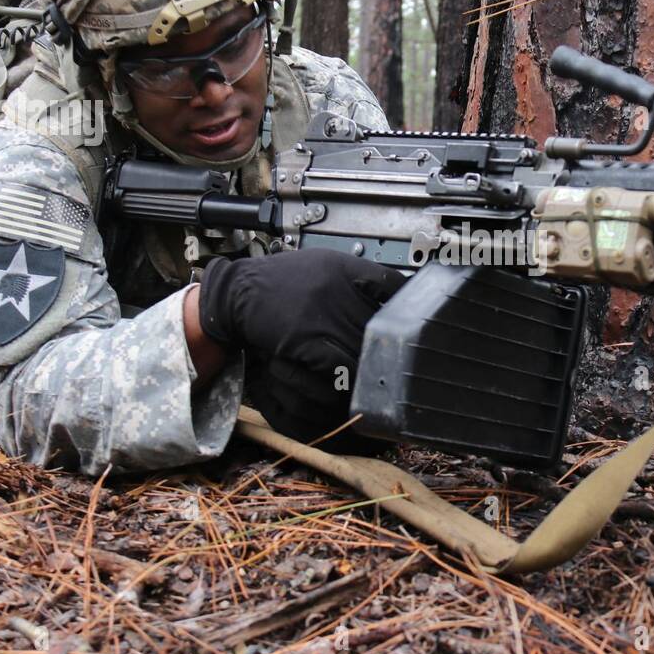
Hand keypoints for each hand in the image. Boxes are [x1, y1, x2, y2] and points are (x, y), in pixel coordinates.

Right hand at [198, 249, 405, 438]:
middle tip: (401, 370)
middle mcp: (335, 287)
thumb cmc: (280, 284)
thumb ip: (357, 279)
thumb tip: (395, 296)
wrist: (234, 294)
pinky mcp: (303, 338)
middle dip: (391, 350)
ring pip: (362, 349)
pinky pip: (337, 365)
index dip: (410, 307)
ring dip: (371, 370)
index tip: (419, 325)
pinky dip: (347, 379)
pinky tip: (351, 386)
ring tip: (379, 384)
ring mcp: (320, 312)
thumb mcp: (322, 267)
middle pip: (381, 326)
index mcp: (343, 267)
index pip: (392, 284)